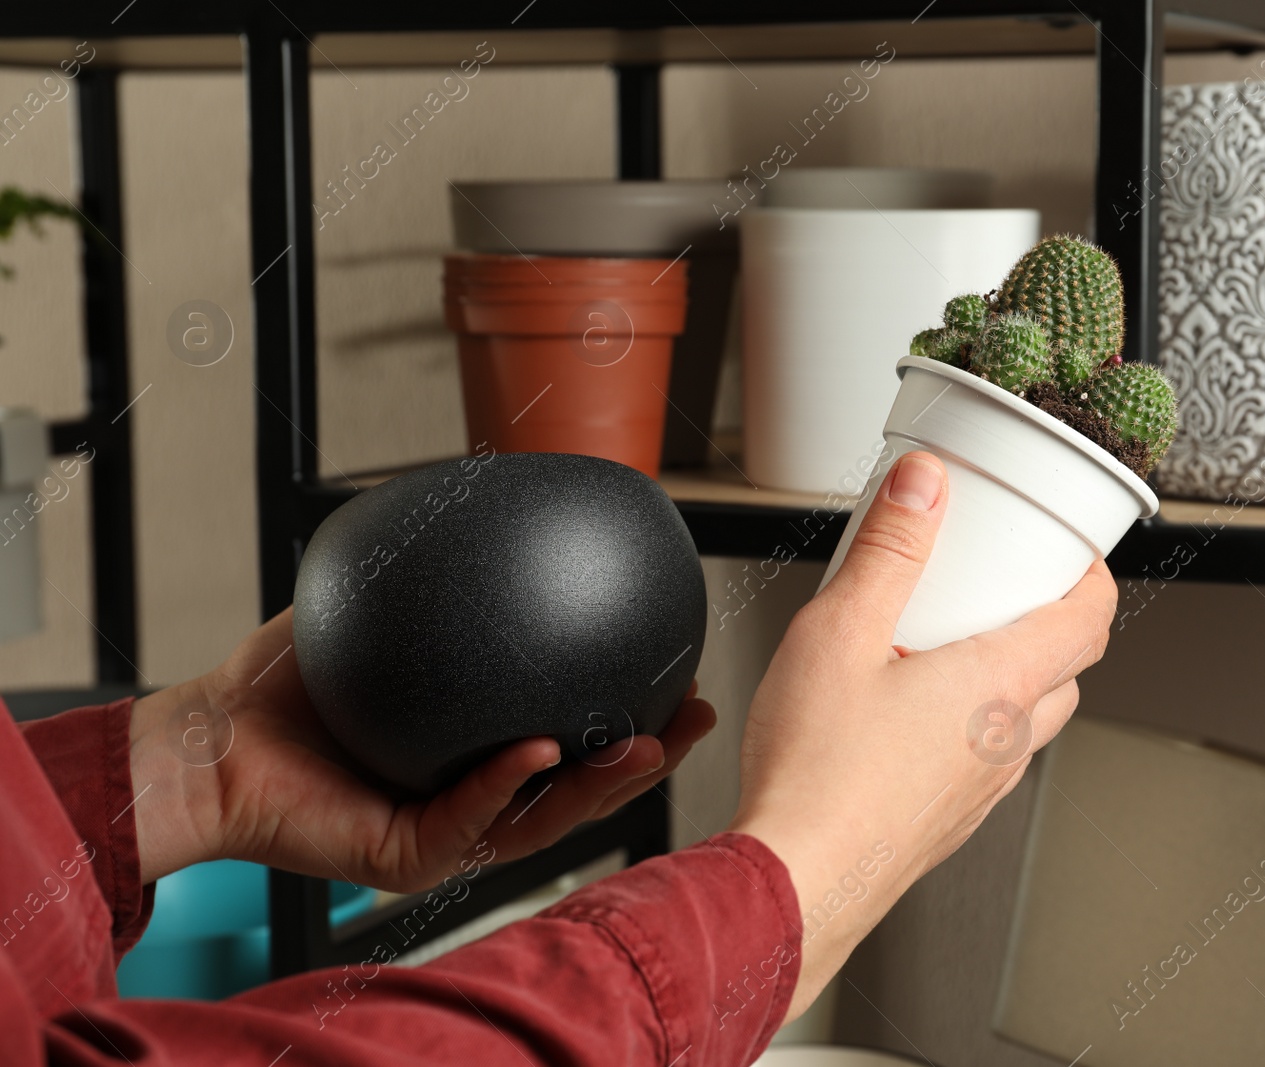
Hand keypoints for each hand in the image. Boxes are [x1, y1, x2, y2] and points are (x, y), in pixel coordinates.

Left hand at [129, 608, 715, 890]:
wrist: (209, 743)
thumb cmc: (287, 686)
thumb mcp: (379, 609)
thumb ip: (438, 574)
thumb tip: (489, 494)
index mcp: (480, 755)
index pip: (573, 743)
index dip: (631, 720)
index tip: (681, 680)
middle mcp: (473, 800)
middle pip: (580, 789)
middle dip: (647, 760)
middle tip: (696, 717)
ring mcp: (445, 834)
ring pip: (544, 820)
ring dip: (603, 786)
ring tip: (649, 746)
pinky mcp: (406, 859)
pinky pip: (469, 823)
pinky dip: (507, 786)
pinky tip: (540, 751)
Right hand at [728, 452, 1117, 1020]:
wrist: (795, 881)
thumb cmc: (817, 773)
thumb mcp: (839, 630)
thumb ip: (887, 550)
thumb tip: (924, 484)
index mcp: (997, 687)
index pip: (1088, 620)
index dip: (1093, 577)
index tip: (1074, 551)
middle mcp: (1004, 743)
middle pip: (1065, 670)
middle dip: (1047, 621)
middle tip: (1003, 586)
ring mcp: (979, 790)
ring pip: (1025, 720)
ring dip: (1009, 676)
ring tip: (946, 644)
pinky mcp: (947, 821)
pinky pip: (983, 759)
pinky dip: (971, 724)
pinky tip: (907, 712)